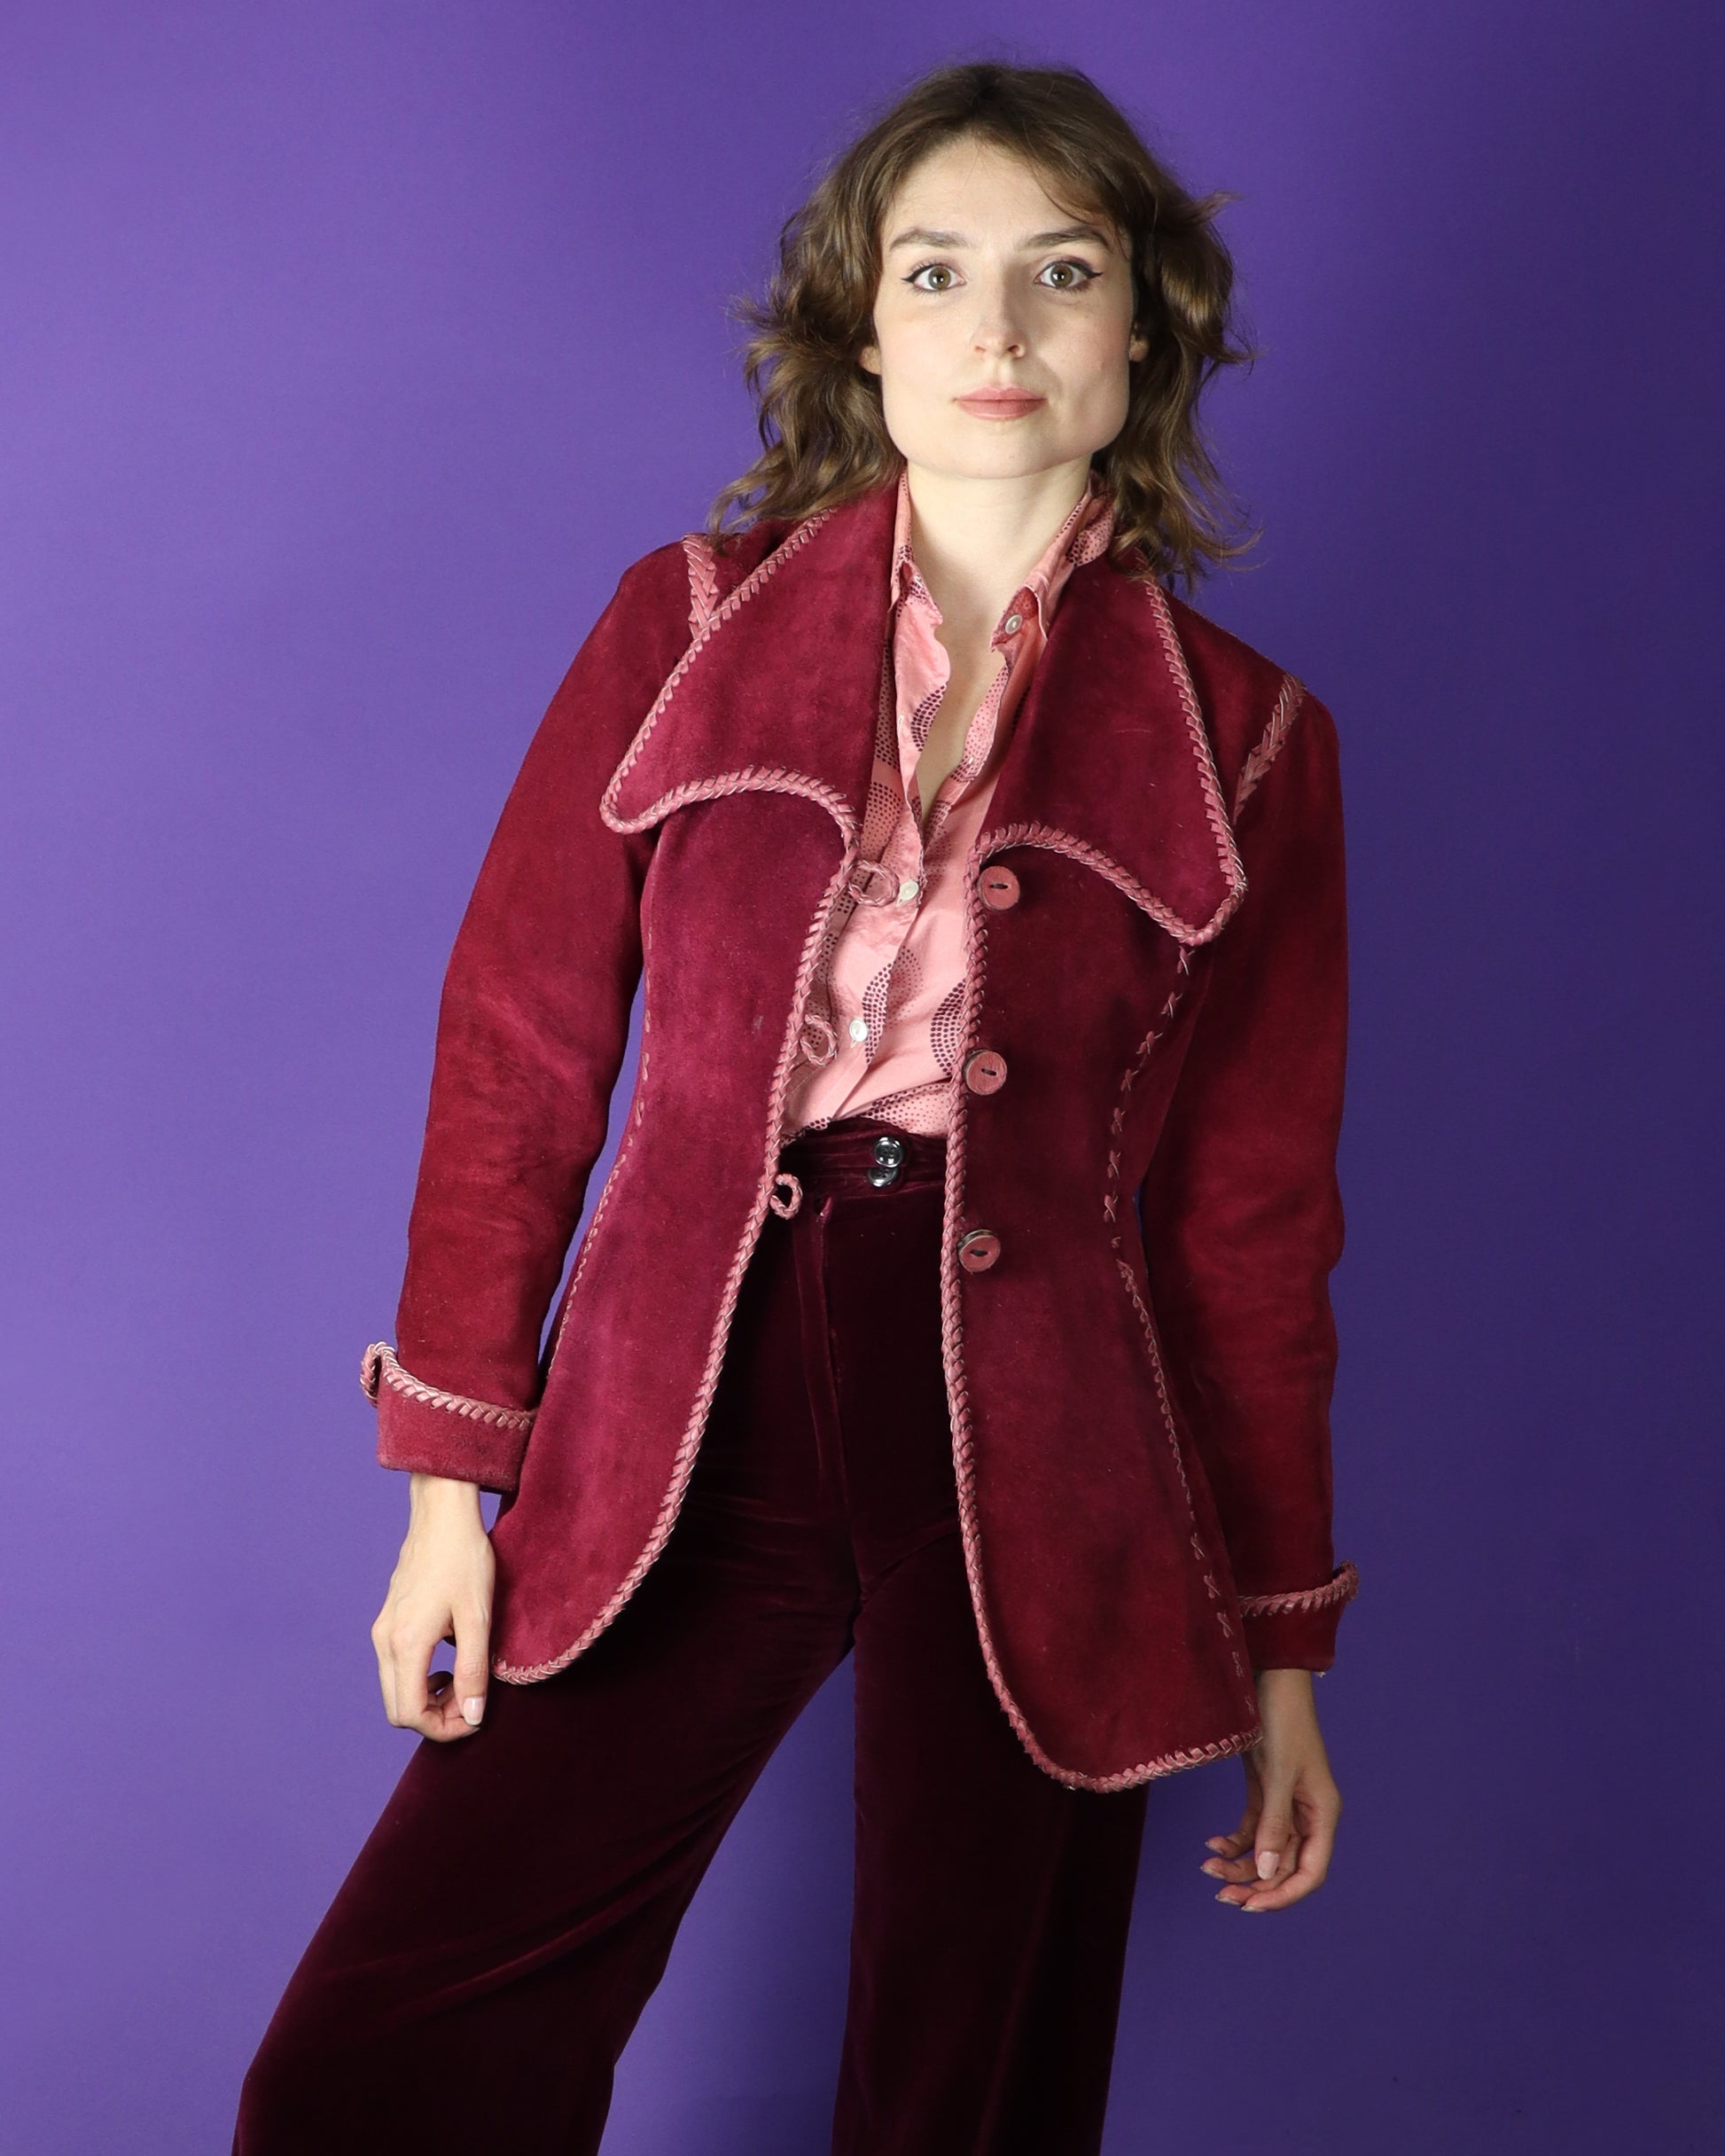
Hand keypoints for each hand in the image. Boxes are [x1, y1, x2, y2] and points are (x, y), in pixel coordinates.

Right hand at [370, 1473, 495, 1740]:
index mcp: (406, 1643)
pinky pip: (395, 1667)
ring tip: (463, 1680)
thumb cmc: (465, 1559)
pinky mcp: (387, 1620)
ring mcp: (382, 1630)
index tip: (475, 1716)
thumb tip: (473, 1716)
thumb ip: (473, 1671)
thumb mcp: (478, 1618)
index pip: (411, 1714)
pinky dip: (419, 1678)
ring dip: (427, 1699)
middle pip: (397, 1709)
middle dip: (435, 1718)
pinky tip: (448, 1659)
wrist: (442, 1514)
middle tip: (471, 1702)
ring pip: (395, 1689)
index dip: (444, 1728)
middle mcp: (385, 1641)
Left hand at [1200, 1668, 1340, 1911]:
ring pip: (1263, 1851)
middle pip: (1284, 1866)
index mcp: (1322, 1814)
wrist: (1268, 1677)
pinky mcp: (1264, 1791)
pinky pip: (1251, 1829)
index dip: (1283, 1894)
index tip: (1251, 1905)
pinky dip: (1233, 1841)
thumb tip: (1265, 1873)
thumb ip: (1273, 1825)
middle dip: (1254, 1884)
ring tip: (1207, 1868)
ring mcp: (1285, 1804)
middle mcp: (1307, 1814)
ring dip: (1238, 1865)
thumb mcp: (1276, 1775)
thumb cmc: (1281, 1721)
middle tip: (1221, 1896)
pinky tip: (1212, 1844)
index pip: (1310, 1872)